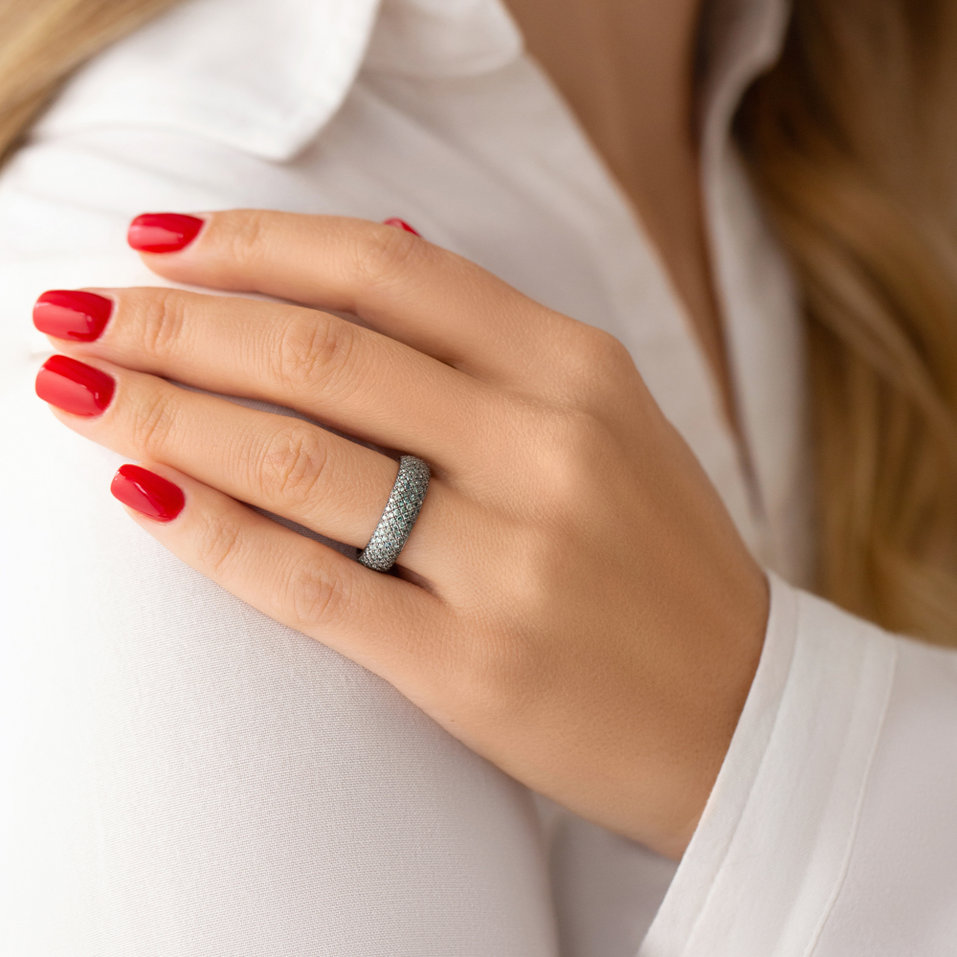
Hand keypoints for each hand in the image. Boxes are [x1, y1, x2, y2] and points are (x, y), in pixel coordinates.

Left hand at [32, 209, 768, 860]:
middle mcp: (546, 448)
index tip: (158, 243)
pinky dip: (214, 535)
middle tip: (78, 317)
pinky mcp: (475, 667)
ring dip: (163, 417)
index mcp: (577, 370)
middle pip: (318, 353)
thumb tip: (376, 234)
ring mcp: (512, 560)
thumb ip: (489, 337)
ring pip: (298, 458)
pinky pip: (313, 584)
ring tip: (78, 392)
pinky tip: (142, 495)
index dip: (255, 244)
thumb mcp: (605, 417)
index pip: (386, 268)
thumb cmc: (658, 557)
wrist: (741, 709)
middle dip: (174, 325)